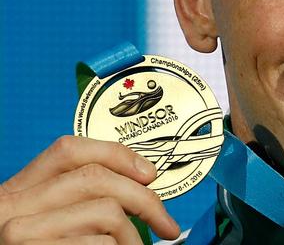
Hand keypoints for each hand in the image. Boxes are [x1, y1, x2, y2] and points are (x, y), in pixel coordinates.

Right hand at [0, 136, 179, 243]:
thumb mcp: (48, 222)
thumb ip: (79, 199)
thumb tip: (141, 183)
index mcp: (18, 190)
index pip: (70, 150)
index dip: (116, 155)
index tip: (149, 174)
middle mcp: (12, 205)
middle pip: (95, 177)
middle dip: (144, 199)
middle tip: (165, 223)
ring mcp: (20, 232)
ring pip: (106, 212)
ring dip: (133, 236)